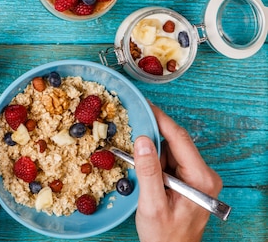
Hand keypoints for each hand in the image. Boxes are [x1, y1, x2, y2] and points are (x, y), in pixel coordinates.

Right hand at [134, 103, 222, 241]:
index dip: (160, 119)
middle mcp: (203, 175)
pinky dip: (152, 158)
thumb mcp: (152, 204)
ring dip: (150, 146)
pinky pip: (168, 161)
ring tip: (129, 138)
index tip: (143, 104)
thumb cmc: (165, 236)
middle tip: (130, 117)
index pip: (178, 138)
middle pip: (174, 142)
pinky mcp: (187, 181)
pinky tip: (137, 157)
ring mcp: (196, 178)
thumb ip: (148, 171)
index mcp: (200, 178)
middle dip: (152, 131)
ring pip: (170, 150)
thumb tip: (143, 140)